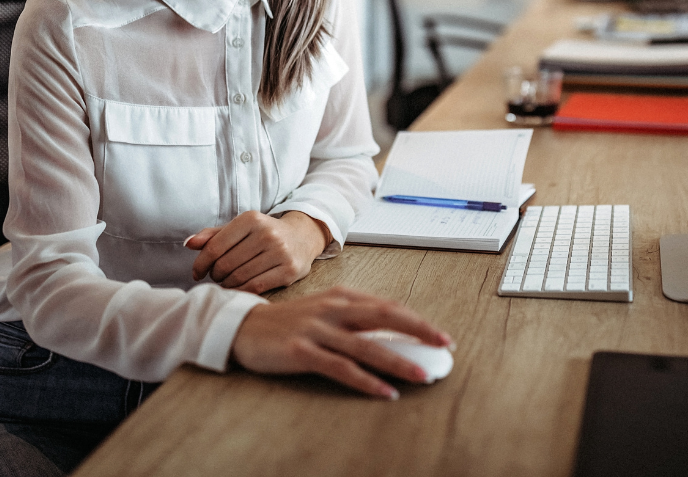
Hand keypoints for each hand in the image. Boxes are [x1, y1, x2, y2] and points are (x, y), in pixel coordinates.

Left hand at [185, 210, 330, 293]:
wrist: (302, 237)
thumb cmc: (264, 233)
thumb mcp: (241, 228)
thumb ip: (214, 235)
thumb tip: (189, 243)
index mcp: (251, 219)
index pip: (215, 247)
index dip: (201, 263)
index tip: (197, 272)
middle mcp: (267, 233)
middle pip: (225, 264)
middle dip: (215, 274)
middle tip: (216, 276)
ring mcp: (280, 252)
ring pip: (239, 277)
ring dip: (227, 284)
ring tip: (227, 281)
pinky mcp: (290, 270)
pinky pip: (255, 286)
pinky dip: (241, 290)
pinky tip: (239, 288)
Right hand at [231, 286, 451, 398]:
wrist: (243, 326)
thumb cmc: (290, 322)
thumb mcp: (325, 311)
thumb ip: (355, 318)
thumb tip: (393, 335)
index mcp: (343, 296)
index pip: (388, 306)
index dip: (417, 320)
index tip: (440, 335)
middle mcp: (333, 308)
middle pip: (385, 316)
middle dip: (419, 330)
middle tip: (444, 345)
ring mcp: (318, 329)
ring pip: (367, 345)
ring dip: (398, 361)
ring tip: (422, 375)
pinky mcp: (302, 351)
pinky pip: (341, 368)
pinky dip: (366, 381)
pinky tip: (385, 392)